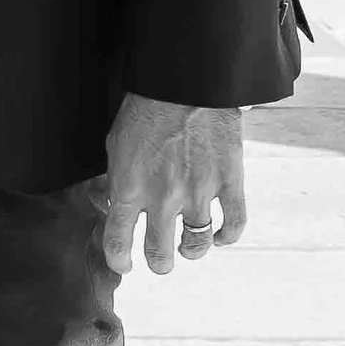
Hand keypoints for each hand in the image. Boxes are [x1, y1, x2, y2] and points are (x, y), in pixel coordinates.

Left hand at [102, 95, 246, 276]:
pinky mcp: (229, 181)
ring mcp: (198, 192)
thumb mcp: (115, 145)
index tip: (124, 264)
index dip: (119, 261)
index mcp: (129, 189)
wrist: (185, 82)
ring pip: (196, 245)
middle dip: (158, 263)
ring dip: (190, 251)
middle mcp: (162, 198)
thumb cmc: (145, 109)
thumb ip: (114, 180)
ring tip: (188, 248)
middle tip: (159, 259)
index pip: (118, 243)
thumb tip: (111, 204)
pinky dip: (226, 236)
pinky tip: (218, 236)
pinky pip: (234, 223)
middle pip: (159, 255)